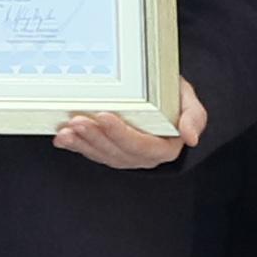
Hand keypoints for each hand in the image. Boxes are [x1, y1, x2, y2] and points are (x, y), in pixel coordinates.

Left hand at [56, 83, 206, 170]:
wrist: (163, 100)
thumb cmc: (176, 99)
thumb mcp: (191, 102)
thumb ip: (194, 118)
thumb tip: (191, 138)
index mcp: (164, 148)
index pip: (141, 145)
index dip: (121, 133)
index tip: (104, 116)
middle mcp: (143, 157)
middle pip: (116, 151)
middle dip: (95, 137)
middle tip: (78, 121)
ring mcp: (124, 156)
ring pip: (101, 154)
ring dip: (82, 143)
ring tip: (67, 130)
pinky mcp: (109, 151)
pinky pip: (91, 152)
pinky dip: (75, 146)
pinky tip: (62, 138)